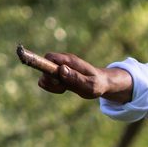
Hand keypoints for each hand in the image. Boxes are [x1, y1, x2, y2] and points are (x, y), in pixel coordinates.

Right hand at [17, 44, 131, 101]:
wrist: (103, 83)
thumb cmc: (98, 83)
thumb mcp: (90, 84)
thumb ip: (76, 78)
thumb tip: (61, 69)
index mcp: (70, 60)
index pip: (49, 57)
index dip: (46, 67)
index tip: (56, 80)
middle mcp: (63, 62)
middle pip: (44, 66)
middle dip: (49, 79)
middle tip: (62, 87)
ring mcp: (60, 68)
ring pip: (44, 75)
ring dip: (50, 85)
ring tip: (64, 89)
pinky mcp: (59, 75)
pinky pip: (48, 81)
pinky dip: (53, 88)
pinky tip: (63, 89)